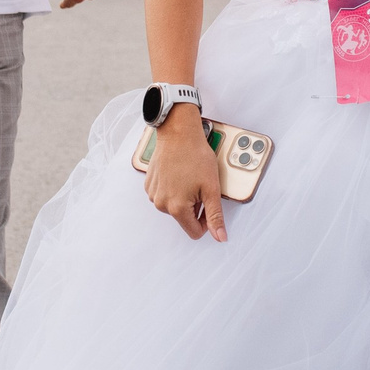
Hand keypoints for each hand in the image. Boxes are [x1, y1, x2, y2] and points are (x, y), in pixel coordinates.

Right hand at [143, 107, 226, 241]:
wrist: (178, 133)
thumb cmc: (195, 155)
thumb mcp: (211, 187)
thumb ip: (215, 215)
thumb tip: (220, 237)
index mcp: (176, 208)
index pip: (195, 232)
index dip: (206, 221)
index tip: (209, 203)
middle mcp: (161, 204)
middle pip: (184, 218)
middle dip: (195, 206)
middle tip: (200, 185)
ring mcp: (153, 194)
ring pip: (174, 207)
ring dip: (184, 197)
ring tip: (189, 177)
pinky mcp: (150, 184)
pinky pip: (165, 195)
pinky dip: (174, 188)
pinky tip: (179, 173)